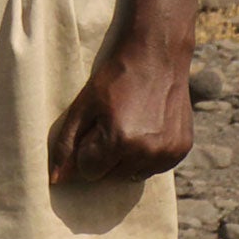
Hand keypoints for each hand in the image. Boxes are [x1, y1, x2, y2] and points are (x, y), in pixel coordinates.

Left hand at [48, 37, 192, 183]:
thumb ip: (67, 144)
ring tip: (127, 127)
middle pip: (110, 177)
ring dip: (124, 160)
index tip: (90, 130)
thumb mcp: (83, 106)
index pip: (88, 171)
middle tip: (109, 125)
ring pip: (132, 176)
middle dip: (103, 158)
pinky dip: (145, 156)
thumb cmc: (114, 79)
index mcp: (118, 140)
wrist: (156, 58)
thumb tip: (56, 180)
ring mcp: (167, 153)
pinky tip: (145, 130)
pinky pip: (154, 168)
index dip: (84, 151)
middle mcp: (146, 152)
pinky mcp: (181, 150)